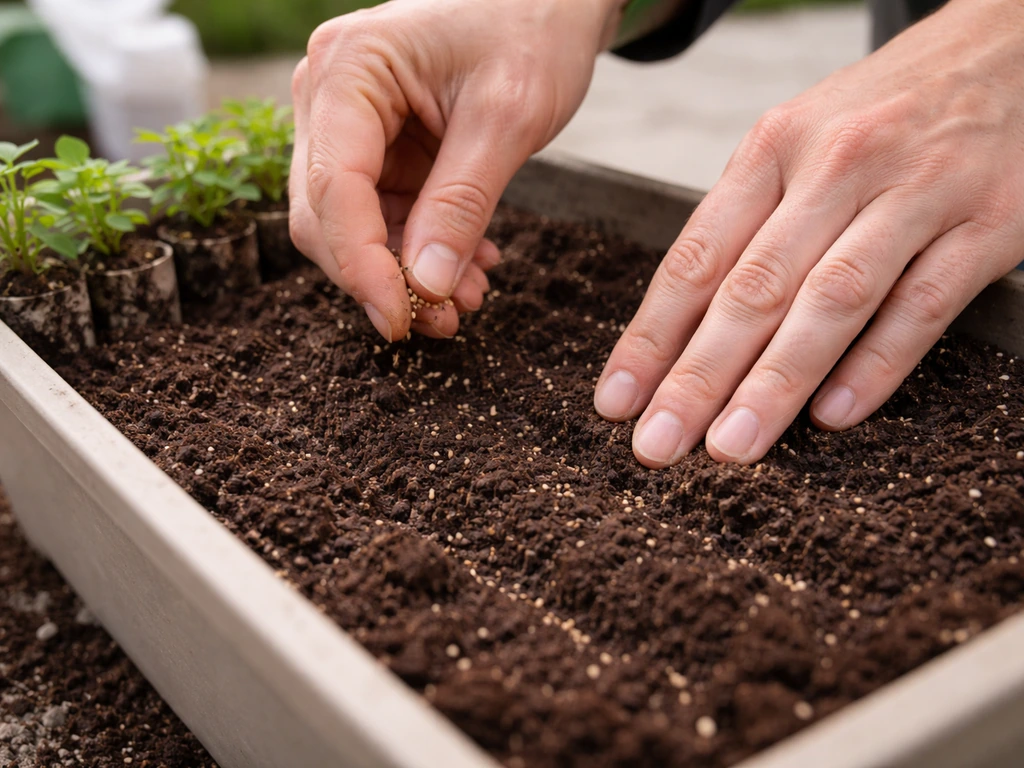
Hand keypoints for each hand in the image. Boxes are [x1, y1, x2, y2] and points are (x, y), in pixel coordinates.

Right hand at [290, 0, 622, 340]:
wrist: (549, 0)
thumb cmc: (531, 28)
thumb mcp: (508, 116)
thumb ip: (463, 202)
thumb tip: (426, 287)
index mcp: (349, 69)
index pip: (332, 187)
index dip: (360, 266)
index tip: (398, 321)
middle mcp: (330, 96)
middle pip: (325, 214)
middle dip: (381, 277)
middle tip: (443, 322)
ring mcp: (349, 124)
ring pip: (351, 226)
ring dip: (405, 274)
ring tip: (468, 299)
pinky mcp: (376, 148)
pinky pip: (383, 217)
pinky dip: (420, 252)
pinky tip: (468, 269)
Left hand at [595, 0, 1023, 467]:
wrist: (1005, 48)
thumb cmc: (881, 113)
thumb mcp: (797, 142)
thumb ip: (746, 224)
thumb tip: (683, 329)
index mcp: (774, 147)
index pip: (697, 257)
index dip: (651, 337)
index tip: (616, 401)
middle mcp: (836, 166)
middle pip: (753, 288)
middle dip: (697, 375)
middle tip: (659, 443)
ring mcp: (915, 193)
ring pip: (832, 300)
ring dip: (774, 382)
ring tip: (730, 446)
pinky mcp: (987, 223)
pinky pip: (923, 304)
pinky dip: (876, 363)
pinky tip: (833, 415)